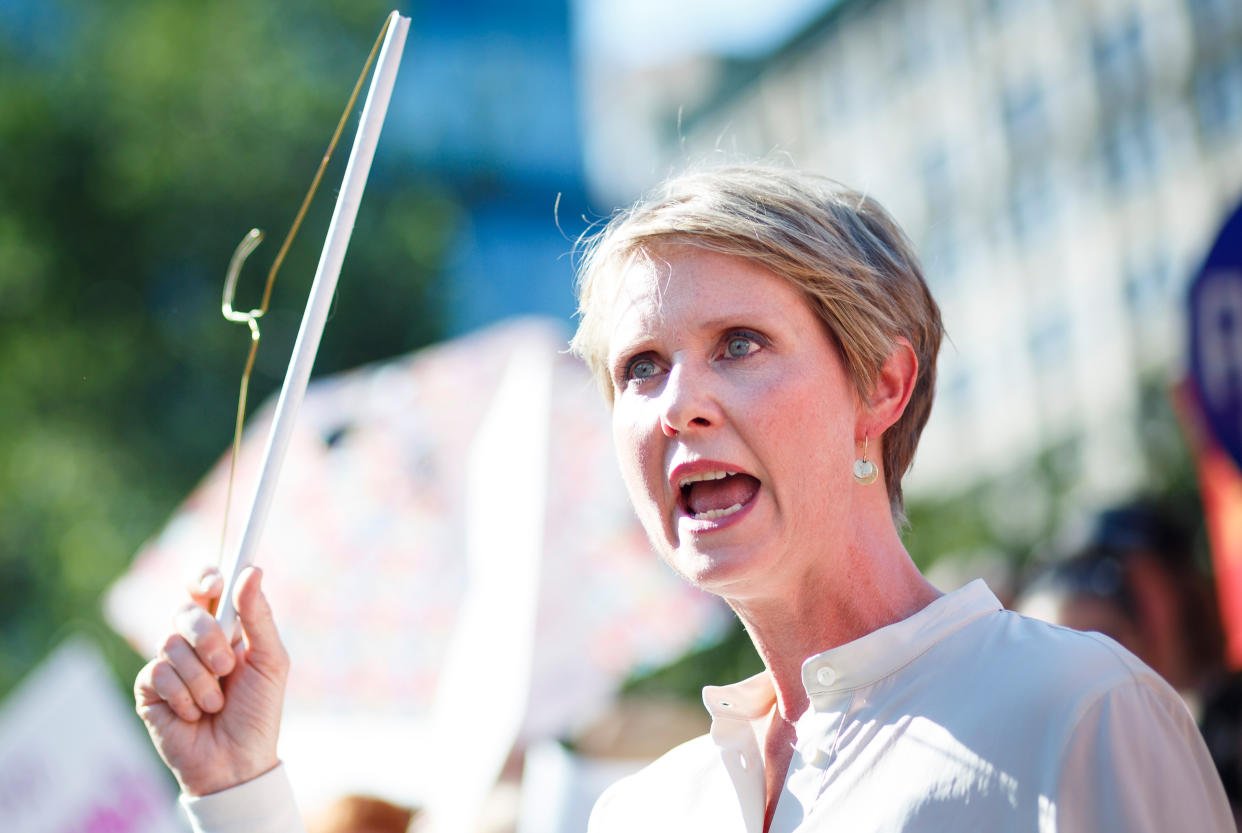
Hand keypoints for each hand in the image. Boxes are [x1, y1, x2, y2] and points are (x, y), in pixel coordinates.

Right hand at [134, 565, 288, 795]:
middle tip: (226, 666)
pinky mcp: (150, 689)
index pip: (206, 589)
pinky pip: (156, 673)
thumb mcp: (270, 662)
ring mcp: (170, 664)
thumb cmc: (258, 711)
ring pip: (170, 643)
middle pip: (185, 611)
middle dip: (206, 636)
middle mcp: (195, 641)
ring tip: (215, 703)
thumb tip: (252, 570)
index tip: (214, 584)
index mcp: (226, 628)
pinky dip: (183, 696)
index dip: (205, 579)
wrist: (235, 762)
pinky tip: (194, 715)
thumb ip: (259, 616)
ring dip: (200, 678)